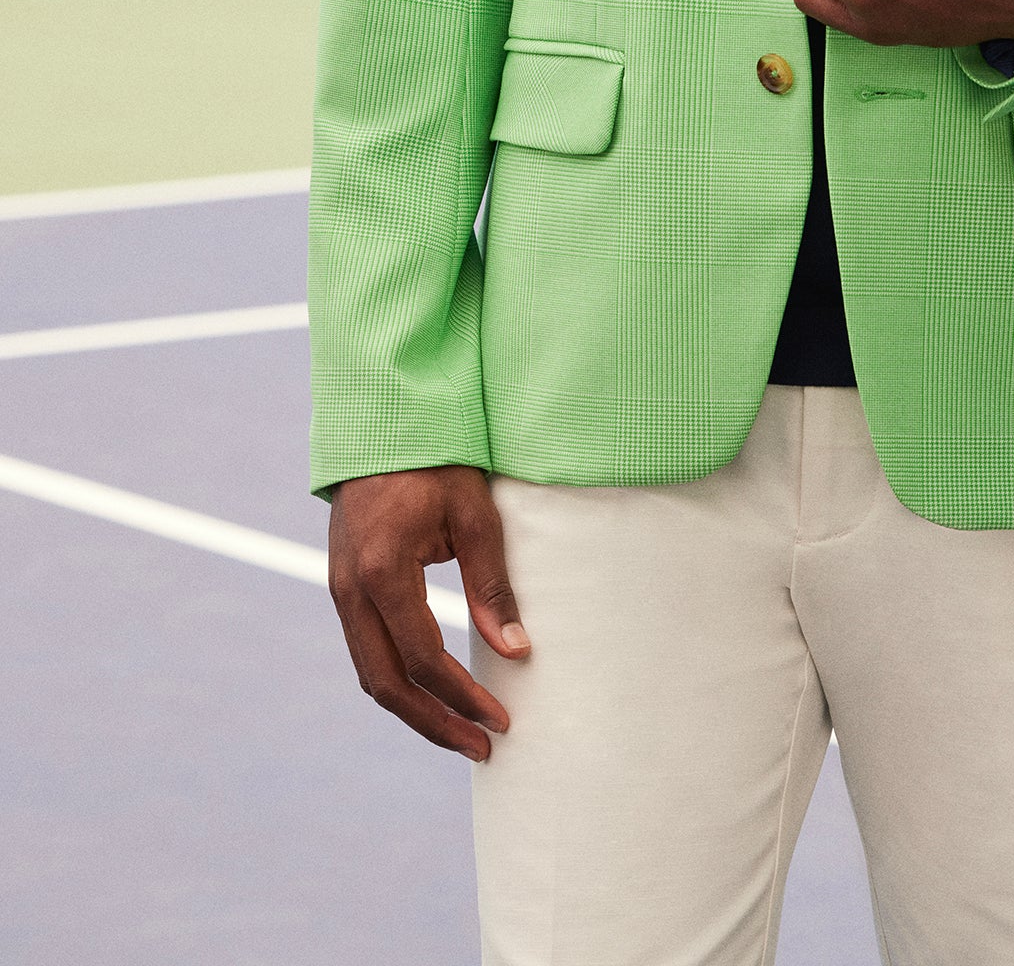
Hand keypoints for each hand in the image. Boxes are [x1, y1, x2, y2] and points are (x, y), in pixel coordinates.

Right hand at [328, 464, 528, 760]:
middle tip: (484, 748)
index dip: (463, 697)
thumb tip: (517, 651)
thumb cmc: (437, 460)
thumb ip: (491, 585)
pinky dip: (399, 681)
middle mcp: (350, 590)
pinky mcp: (343, 587)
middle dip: (436, 723)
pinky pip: (367, 651)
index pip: (424, 658)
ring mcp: (339, 590)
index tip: (502, 718)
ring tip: (463, 734)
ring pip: (372, 674)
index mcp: (382, 571)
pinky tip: (433, 694)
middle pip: (387, 684)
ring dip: (416, 711)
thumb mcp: (474, 514)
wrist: (382, 421)